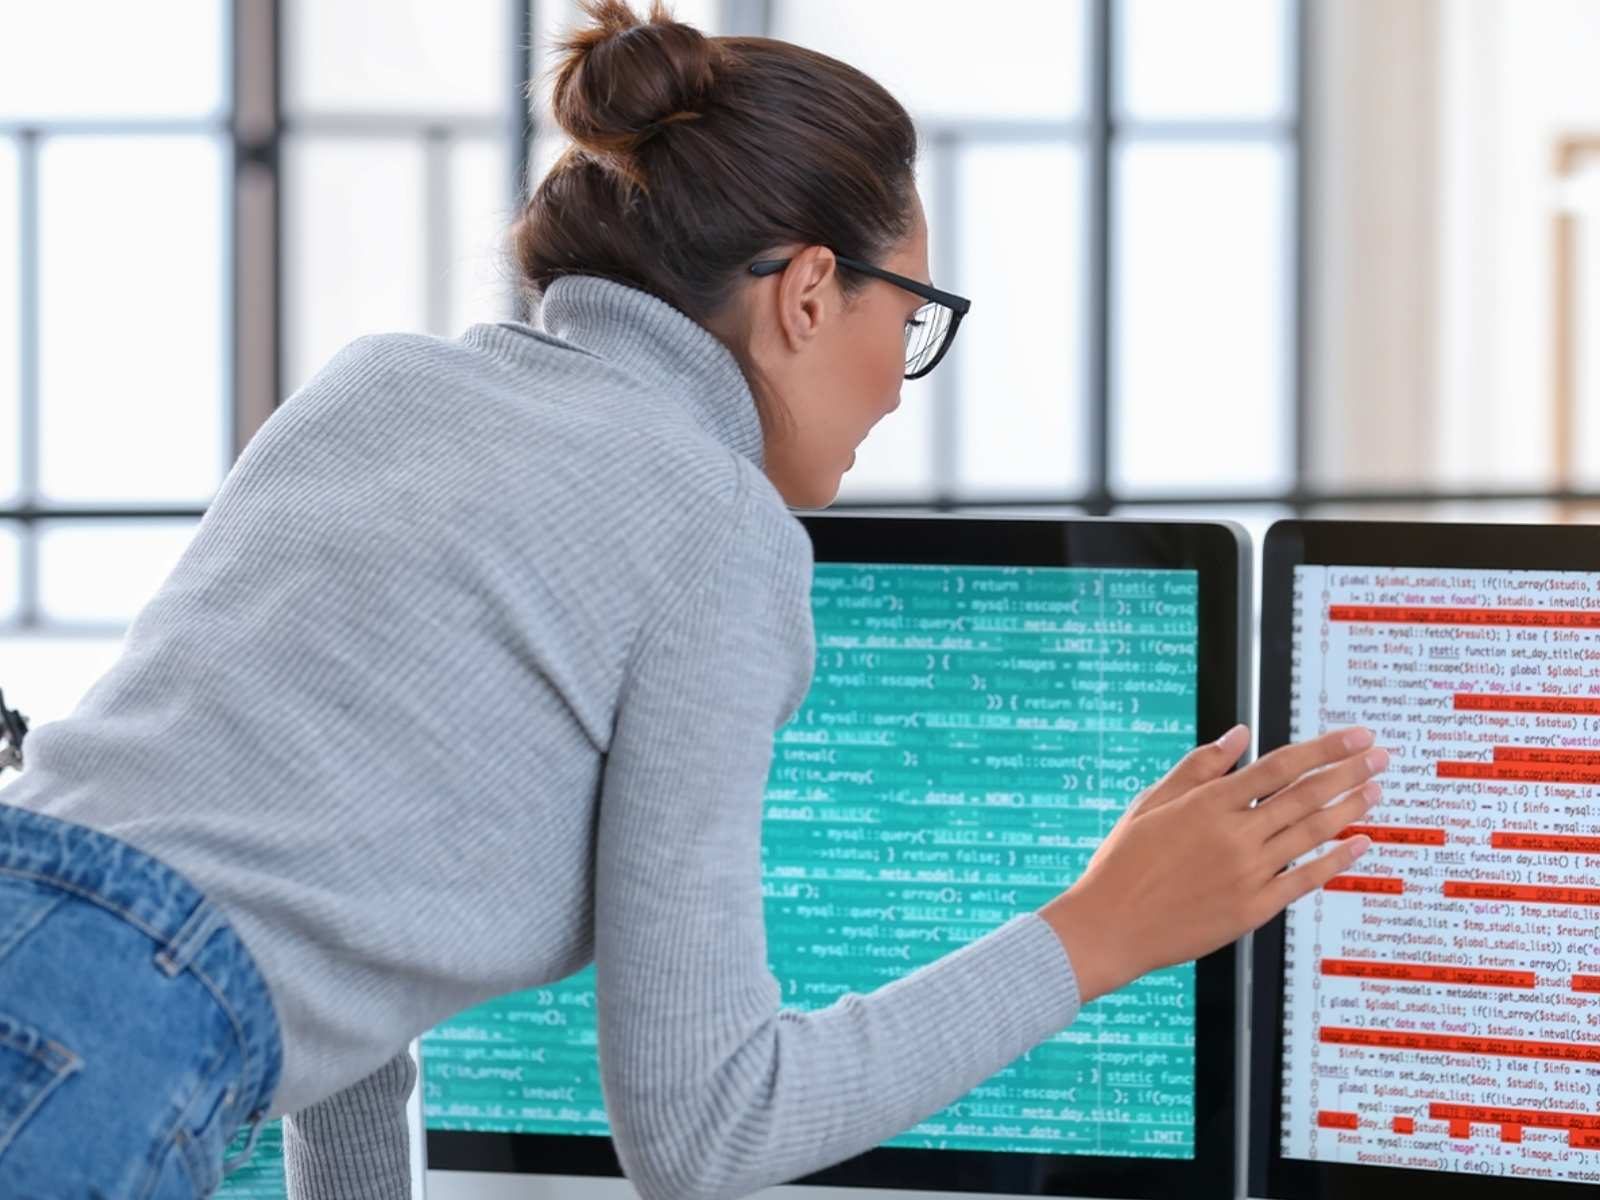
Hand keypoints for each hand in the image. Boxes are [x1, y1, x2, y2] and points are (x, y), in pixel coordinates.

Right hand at [1038, 724, 1387, 1002]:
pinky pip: (1305, 879)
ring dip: (1349, 809)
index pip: (1280, 766)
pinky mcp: (1253, 909)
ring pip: (1311, 832)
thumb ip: (1198, 768)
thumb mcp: (1151, 804)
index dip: (1324, 748)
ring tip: (1377, 791)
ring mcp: (1247, 873)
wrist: (1109, 926)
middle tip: (1381, 756)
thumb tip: (1240, 735)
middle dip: (1349, 771)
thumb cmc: (1123, 862)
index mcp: (1208, 803)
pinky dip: (1336, 860)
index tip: (1356, 736)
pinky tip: (1359, 843)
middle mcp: (1234, 834)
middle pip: (1305, 794)